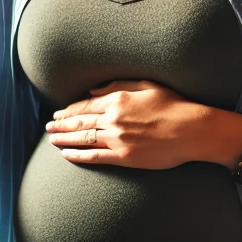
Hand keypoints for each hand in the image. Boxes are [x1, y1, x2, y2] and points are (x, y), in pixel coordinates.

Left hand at [45, 79, 236, 169]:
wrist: (193, 130)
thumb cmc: (174, 104)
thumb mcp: (146, 85)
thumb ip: (117, 86)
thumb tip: (93, 90)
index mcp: (118, 99)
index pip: (85, 105)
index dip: (69, 110)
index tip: (59, 112)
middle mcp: (113, 119)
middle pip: (80, 122)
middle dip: (61, 124)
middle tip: (48, 126)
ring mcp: (117, 139)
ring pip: (83, 139)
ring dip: (64, 139)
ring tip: (51, 139)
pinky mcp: (125, 157)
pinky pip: (95, 157)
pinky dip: (78, 156)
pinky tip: (67, 155)